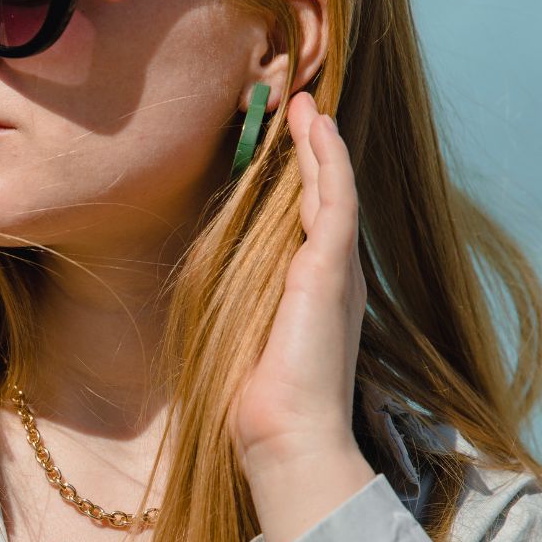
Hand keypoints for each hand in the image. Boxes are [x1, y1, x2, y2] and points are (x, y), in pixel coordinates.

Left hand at [228, 90, 376, 541]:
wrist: (287, 437)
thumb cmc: (258, 403)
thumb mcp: (241, 342)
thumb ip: (238, 311)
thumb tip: (202, 297)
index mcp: (314, 293)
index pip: (310, 223)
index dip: (303, 181)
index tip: (287, 145)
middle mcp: (334, 276)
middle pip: (325, 198)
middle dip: (314, 152)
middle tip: (305, 107)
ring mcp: (339, 270)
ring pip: (333, 189)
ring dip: (321, 144)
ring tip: (309, 103)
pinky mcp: (333, 268)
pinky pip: (336, 199)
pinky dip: (328, 160)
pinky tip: (318, 126)